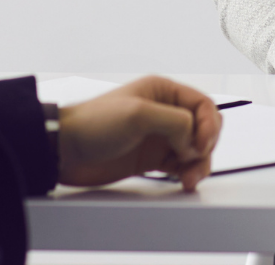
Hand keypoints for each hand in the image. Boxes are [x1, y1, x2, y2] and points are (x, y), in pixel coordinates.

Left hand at [56, 76, 221, 190]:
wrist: (65, 150)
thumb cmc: (93, 124)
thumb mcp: (139, 114)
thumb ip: (176, 122)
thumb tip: (194, 141)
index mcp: (163, 92)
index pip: (203, 105)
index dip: (209, 125)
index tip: (199, 145)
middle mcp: (164, 113)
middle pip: (204, 129)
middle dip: (205, 146)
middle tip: (194, 161)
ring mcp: (158, 137)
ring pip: (194, 150)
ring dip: (198, 164)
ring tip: (189, 178)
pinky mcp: (151, 159)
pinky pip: (180, 165)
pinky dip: (186, 173)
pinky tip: (183, 181)